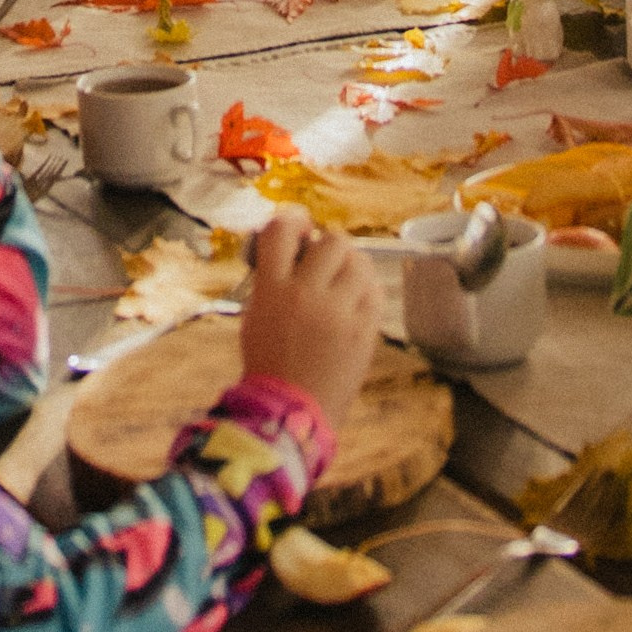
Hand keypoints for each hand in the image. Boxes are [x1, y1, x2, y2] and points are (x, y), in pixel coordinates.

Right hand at [238, 214, 379, 427]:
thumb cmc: (268, 363)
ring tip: (344, 283)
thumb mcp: (256, 314)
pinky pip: (375, 291)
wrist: (290, 410)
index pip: (282, 230)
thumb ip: (273, 279)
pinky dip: (366, 292)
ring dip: (351, 267)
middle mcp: (307, 293)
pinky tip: (355, 303)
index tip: (299, 228)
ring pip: (359, 262)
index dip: (292, 221)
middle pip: (332, 241)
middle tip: (325, 263)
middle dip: (330, 247)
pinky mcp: (364, 330)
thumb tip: (294, 250)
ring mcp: (339, 312)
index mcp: (273, 289)